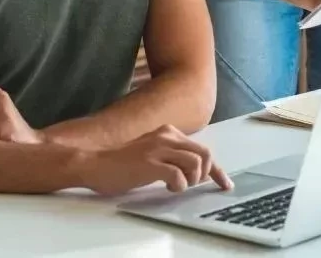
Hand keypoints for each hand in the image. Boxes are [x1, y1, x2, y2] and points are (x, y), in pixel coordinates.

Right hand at [81, 124, 233, 196]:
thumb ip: (172, 155)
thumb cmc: (122, 163)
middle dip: (204, 174)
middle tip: (190, 184)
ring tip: (176, 185)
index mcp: (169, 133)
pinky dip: (178, 185)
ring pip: (195, 163)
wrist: (95, 163)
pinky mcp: (150, 163)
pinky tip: (167, 187)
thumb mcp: (152, 152)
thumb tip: (193, 170)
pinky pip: (178, 175)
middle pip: (204, 154)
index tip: (224, 183)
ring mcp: (158, 148)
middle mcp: (167, 136)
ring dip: (191, 180)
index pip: (202, 149)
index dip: (216, 169)